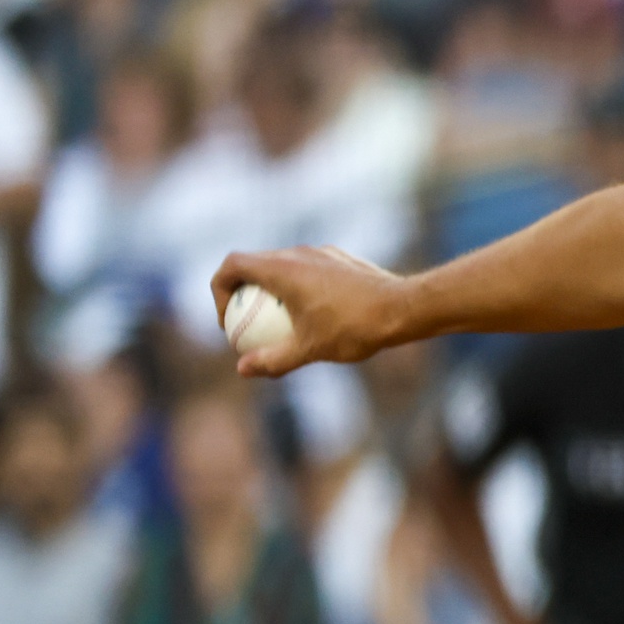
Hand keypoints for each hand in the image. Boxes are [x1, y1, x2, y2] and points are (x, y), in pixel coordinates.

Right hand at [210, 245, 407, 377]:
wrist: (404, 308)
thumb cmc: (354, 328)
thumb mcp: (309, 349)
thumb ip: (272, 359)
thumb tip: (242, 369)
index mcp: (282, 268)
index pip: (232, 265)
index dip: (218, 289)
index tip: (228, 320)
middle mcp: (298, 253)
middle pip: (254, 264)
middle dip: (241, 291)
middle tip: (245, 325)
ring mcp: (321, 253)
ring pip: (283, 266)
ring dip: (271, 291)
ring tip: (278, 325)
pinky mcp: (341, 260)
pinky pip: (308, 270)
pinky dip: (298, 289)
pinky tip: (313, 318)